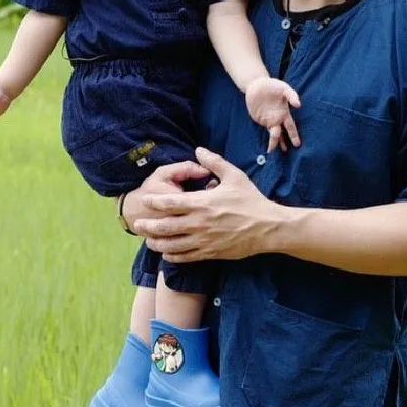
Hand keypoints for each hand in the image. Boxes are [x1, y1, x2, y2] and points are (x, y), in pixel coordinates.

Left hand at [133, 147, 282, 262]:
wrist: (268, 228)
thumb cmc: (251, 200)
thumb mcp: (234, 176)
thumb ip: (214, 162)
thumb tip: (198, 149)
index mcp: (202, 203)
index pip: (170, 202)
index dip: (154, 202)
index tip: (144, 200)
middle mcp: (199, 223)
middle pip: (165, 226)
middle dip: (148, 226)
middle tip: (137, 224)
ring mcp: (204, 240)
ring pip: (172, 245)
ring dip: (157, 243)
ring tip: (148, 241)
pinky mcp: (210, 253)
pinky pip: (186, 257)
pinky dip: (173, 256)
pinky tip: (166, 253)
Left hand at [245, 76, 301, 152]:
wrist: (257, 85)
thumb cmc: (273, 85)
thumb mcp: (284, 88)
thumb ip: (291, 95)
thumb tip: (298, 105)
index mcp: (285, 112)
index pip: (290, 126)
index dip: (293, 135)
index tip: (297, 144)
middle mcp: (278, 118)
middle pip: (282, 133)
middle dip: (285, 142)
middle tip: (288, 151)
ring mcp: (269, 120)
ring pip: (274, 135)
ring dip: (275, 143)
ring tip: (273, 152)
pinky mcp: (261, 120)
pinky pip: (265, 131)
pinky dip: (268, 139)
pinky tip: (269, 148)